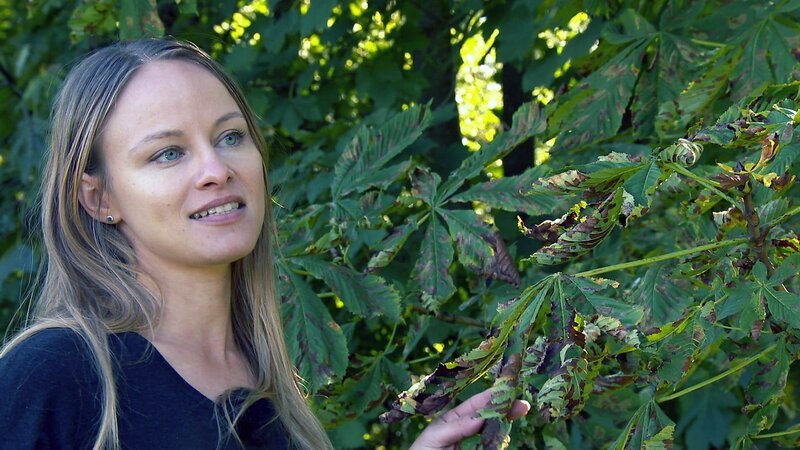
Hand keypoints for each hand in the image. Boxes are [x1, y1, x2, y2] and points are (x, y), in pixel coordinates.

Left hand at [410, 389, 529, 449]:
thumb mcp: (434, 437)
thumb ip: (456, 427)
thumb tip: (479, 418)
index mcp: (456, 420)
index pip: (477, 405)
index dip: (492, 396)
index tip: (507, 388)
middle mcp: (469, 431)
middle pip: (492, 418)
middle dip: (507, 410)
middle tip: (522, 405)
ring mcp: (476, 445)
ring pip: (496, 434)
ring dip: (505, 426)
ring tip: (515, 417)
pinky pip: (493, 446)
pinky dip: (499, 443)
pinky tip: (502, 440)